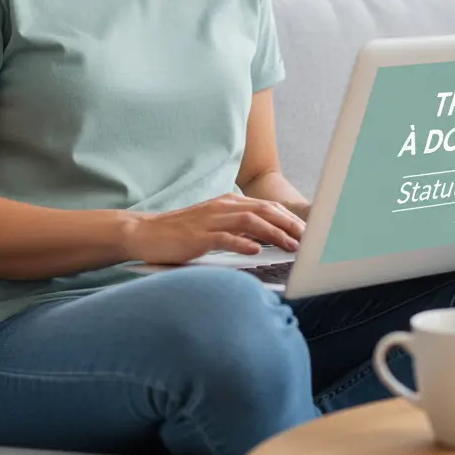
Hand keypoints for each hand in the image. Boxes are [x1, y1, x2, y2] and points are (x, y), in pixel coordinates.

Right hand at [120, 194, 305, 265]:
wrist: (145, 232)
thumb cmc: (181, 233)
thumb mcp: (214, 224)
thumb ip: (237, 228)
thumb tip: (265, 240)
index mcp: (229, 202)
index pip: (267, 206)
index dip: (290, 218)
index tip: (307, 231)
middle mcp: (223, 207)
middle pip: (265, 211)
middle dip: (289, 224)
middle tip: (308, 239)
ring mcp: (211, 220)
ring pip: (251, 222)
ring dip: (274, 234)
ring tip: (291, 246)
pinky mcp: (198, 237)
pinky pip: (224, 238)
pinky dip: (242, 243)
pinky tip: (256, 251)